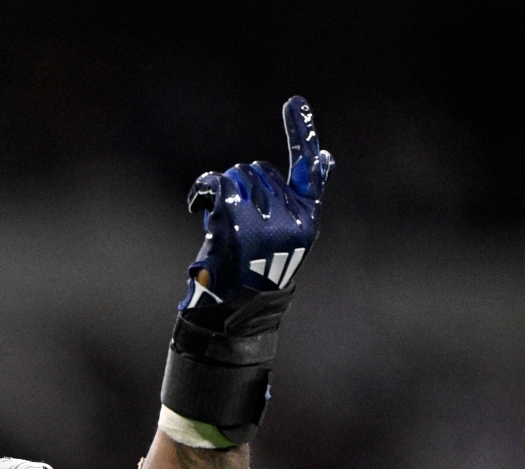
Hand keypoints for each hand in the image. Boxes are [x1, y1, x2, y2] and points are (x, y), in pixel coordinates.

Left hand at [182, 96, 333, 307]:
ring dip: (223, 192)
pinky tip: (197, 206)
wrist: (233, 311)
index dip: (302, 133)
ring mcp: (268, 220)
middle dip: (240, 185)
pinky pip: (218, 183)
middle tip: (230, 218)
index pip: (309, 170)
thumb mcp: (283, 236)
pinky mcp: (239, 222)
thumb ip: (300, 197)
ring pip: (238, 176)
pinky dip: (204, 190)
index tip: (293, 101)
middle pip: (259, 170)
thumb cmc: (255, 275)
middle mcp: (293, 217)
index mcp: (307, 219)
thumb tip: (327, 157)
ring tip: (218, 223)